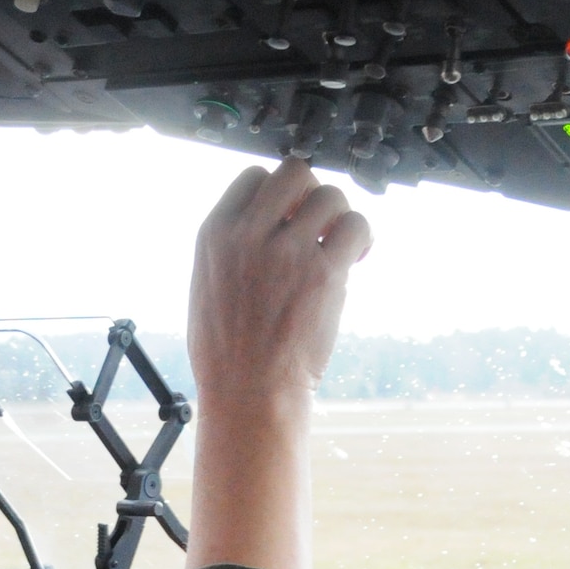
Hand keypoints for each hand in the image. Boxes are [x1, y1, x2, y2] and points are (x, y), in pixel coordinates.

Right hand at [183, 161, 371, 568]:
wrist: (248, 396)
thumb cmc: (228, 357)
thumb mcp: (207, 291)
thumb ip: (233, 250)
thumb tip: (265, 226)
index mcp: (215, 236)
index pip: (254, 178)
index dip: (278, 193)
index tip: (289, 215)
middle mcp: (249, 235)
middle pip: (295, 172)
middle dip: (312, 193)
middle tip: (319, 224)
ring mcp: (287, 250)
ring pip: (331, 196)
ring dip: (341, 218)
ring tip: (341, 248)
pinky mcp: (323, 271)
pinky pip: (355, 226)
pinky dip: (362, 238)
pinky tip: (356, 259)